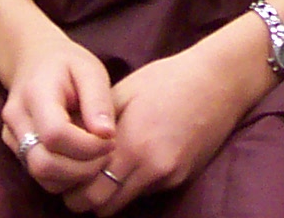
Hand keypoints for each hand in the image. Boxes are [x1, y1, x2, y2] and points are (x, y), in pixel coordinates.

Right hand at [0, 30, 115, 197]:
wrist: (34, 60)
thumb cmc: (67, 63)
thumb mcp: (89, 70)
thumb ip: (98, 100)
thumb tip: (106, 135)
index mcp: (35, 93)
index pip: (55, 134)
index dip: (87, 146)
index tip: (110, 140)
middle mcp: (16, 118)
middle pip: (43, 163)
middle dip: (82, 168)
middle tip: (106, 154)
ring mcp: (11, 137)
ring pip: (41, 176)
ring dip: (74, 176)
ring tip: (95, 157)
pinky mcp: (15, 151)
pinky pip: (40, 177)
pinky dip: (65, 177)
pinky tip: (80, 159)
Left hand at [68, 21, 273, 211]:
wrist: (218, 82)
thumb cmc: (166, 79)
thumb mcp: (123, 92)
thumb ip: (94, 123)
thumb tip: (69, 143)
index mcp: (131, 144)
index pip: (89, 189)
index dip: (72, 188)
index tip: (66, 175)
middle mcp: (150, 168)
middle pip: (103, 207)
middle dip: (86, 199)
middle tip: (78, 180)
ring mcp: (168, 176)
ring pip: (125, 204)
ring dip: (110, 194)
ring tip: (103, 170)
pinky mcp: (182, 178)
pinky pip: (146, 192)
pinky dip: (133, 184)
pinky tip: (133, 161)